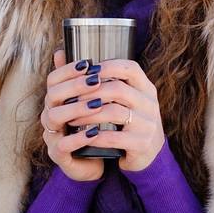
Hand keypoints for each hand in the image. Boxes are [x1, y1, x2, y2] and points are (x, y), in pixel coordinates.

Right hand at [40, 49, 106, 180]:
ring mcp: (52, 135)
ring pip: (55, 117)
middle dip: (75, 86)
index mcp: (56, 101)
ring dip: (76, 109)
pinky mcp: (58, 155)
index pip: (53, 79)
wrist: (95, 161)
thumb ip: (85, 81)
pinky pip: (63, 145)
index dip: (68, 70)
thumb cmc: (91, 128)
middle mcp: (50, 116)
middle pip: (52, 95)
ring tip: (98, 105)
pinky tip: (94, 132)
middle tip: (96, 81)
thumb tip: (71, 51)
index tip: (88, 64)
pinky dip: (79, 138)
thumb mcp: (90, 103)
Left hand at [69, 56, 165, 174]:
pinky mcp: (141, 144)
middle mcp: (150, 105)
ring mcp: (148, 125)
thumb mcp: (127, 101)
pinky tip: (83, 136)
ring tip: (72, 118)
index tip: (87, 72)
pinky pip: (113, 137)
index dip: (107, 66)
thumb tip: (63, 55)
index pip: (130, 69)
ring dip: (88, 115)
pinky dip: (95, 136)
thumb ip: (106, 82)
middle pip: (118, 89)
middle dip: (90, 92)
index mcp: (147, 89)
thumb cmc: (129, 123)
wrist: (148, 157)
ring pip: (113, 112)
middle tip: (71, 98)